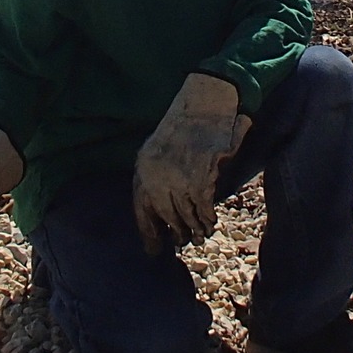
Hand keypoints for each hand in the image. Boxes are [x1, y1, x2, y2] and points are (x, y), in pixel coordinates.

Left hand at [132, 74, 250, 255]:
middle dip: (176, 231)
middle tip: (184, 242)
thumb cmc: (184, 126)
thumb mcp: (159, 148)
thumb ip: (157, 176)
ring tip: (201, 235)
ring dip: (195, 227)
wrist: (204, 103)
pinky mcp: (200, 176)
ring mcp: (178, 176)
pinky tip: (211, 219)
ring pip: (185, 213)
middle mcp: (157, 175)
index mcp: (143, 167)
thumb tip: (160, 212)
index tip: (154, 249)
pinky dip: (208, 215)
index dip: (148, 231)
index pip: (141, 209)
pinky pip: (203, 205)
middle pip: (166, 214)